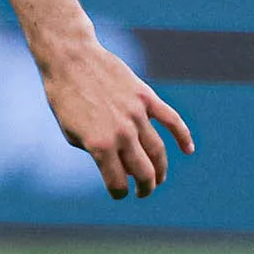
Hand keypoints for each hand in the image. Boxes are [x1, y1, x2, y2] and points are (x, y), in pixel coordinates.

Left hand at [39, 38, 194, 199]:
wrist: (70, 60)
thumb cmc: (65, 98)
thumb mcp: (71, 132)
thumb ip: (95, 152)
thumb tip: (119, 166)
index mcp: (100, 146)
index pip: (117, 182)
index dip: (119, 193)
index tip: (120, 193)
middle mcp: (121, 133)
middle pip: (143, 172)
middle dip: (145, 188)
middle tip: (143, 192)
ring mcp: (136, 115)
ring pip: (158, 151)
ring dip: (160, 170)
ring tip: (157, 179)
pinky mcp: (146, 98)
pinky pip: (172, 120)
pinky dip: (183, 137)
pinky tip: (188, 150)